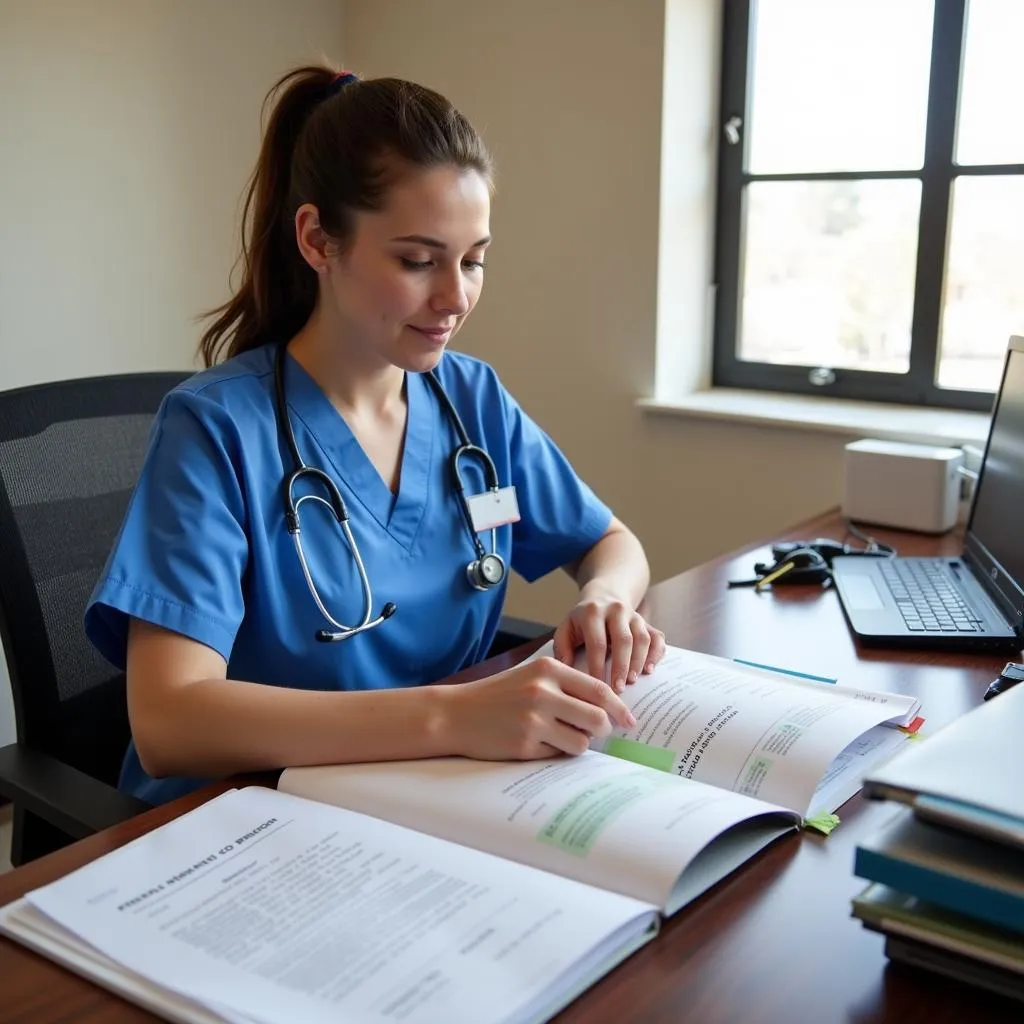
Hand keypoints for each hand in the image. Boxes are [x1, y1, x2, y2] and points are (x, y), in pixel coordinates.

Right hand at [440, 656, 636, 760]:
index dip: (620, 708)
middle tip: (594, 732)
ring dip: (577, 743)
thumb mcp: (531, 676)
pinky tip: (536, 743)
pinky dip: (554, 752)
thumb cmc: (499, 695)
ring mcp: (533, 720)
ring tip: (558, 737)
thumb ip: (566, 685)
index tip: (630, 721)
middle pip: (597, 719)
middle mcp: (543, 692)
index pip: (599, 690)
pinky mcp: (524, 745)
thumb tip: (608, 706)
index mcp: (548, 670)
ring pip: (582, 742)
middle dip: (602, 730)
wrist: (456, 713)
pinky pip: (558, 755)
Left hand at [552, 593, 666, 692]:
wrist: (604, 597)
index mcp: (593, 612)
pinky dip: (656, 654)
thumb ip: (562, 647)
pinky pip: (657, 638)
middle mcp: (616, 610)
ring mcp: (634, 615)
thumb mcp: (566, 628)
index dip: (597, 666)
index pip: (597, 642)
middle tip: (618, 689)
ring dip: (638, 662)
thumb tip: (567, 669)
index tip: (596, 685)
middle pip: (623, 640)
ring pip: (642, 639)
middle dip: (621, 667)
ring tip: (632, 681)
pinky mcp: (647, 622)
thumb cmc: (582, 621)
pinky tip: (649, 670)